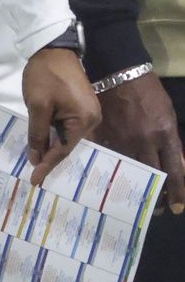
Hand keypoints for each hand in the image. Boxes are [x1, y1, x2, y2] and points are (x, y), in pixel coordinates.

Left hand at [21, 47, 101, 185]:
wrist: (52, 48)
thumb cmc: (45, 76)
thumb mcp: (37, 106)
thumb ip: (37, 134)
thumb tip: (36, 158)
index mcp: (85, 121)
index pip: (64, 150)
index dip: (47, 165)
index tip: (35, 180)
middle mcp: (92, 120)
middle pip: (68, 146)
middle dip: (51, 159)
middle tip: (35, 176)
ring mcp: (88, 113)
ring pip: (67, 137)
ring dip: (52, 147)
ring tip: (37, 163)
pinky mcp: (80, 106)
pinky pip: (67, 127)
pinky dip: (55, 135)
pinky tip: (44, 143)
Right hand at [91, 71, 184, 212]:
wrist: (120, 73)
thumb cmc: (149, 93)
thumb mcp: (169, 116)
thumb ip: (172, 141)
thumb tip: (179, 165)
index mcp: (164, 134)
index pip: (174, 171)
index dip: (178, 192)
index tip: (178, 208)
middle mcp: (144, 140)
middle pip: (153, 175)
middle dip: (157, 195)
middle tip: (158, 209)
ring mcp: (122, 139)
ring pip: (131, 170)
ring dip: (136, 187)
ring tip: (137, 199)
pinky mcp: (104, 135)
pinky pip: (109, 157)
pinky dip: (112, 169)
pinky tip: (112, 178)